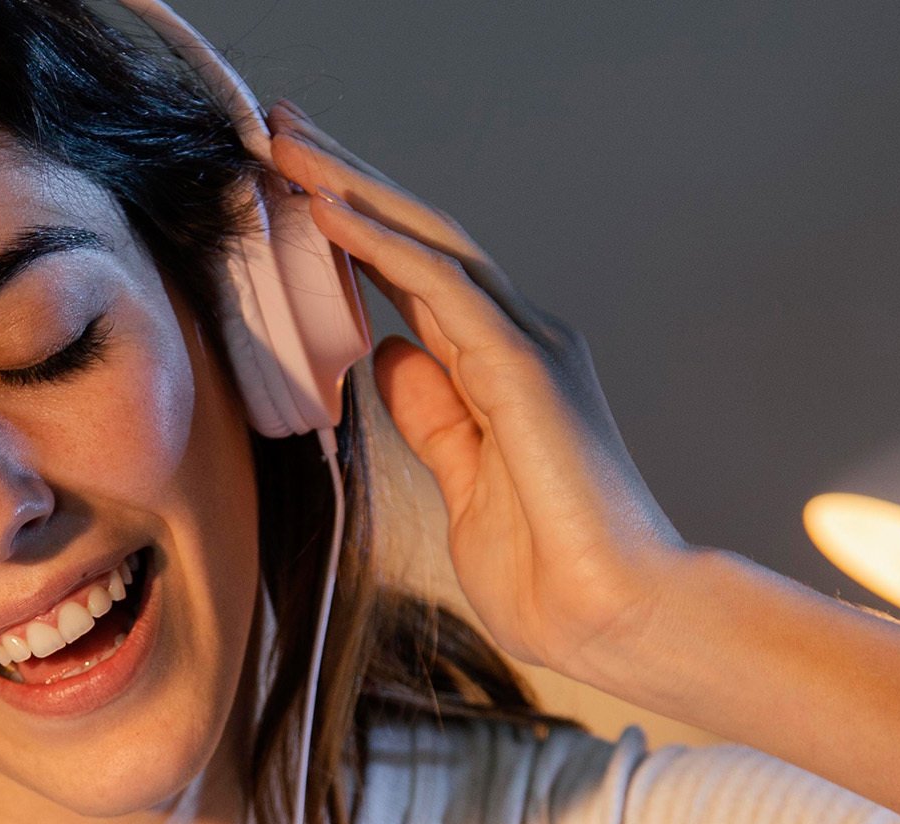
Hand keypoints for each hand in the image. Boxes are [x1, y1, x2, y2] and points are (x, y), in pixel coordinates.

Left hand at [266, 100, 688, 686]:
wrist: (621, 621)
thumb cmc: (553, 573)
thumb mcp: (464, 486)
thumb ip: (433, 419)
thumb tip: (388, 354)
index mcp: (502, 369)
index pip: (417, 275)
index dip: (355, 227)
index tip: (291, 188)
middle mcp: (519, 340)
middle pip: (420, 236)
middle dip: (347, 179)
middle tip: (278, 127)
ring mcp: (526, 349)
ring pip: (427, 242)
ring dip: (352, 189)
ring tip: (285, 143)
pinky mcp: (523, 371)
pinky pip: (442, 290)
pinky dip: (381, 246)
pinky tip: (328, 211)